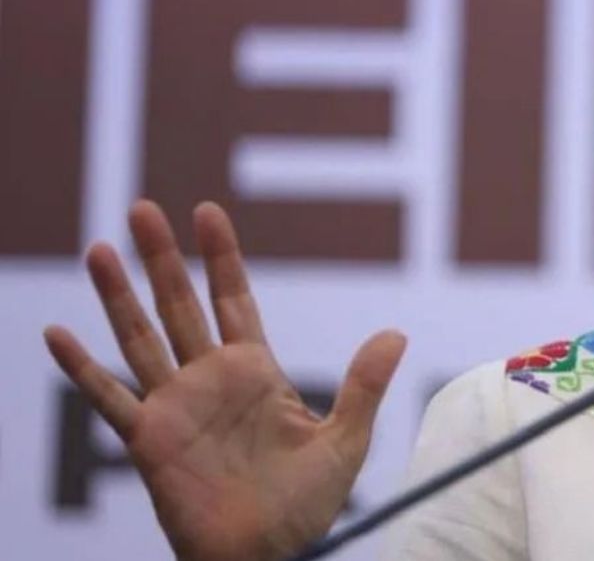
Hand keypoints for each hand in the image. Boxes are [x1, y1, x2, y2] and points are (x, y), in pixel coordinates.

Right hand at [43, 201, 406, 560]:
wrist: (266, 557)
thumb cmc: (306, 507)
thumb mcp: (345, 442)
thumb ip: (363, 386)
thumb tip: (396, 334)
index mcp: (256, 372)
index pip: (233, 299)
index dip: (220, 256)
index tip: (206, 211)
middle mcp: (210, 381)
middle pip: (180, 305)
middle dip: (163, 257)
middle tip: (143, 207)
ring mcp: (176, 407)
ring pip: (140, 338)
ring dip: (118, 296)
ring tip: (100, 249)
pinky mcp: (149, 441)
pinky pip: (110, 399)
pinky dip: (82, 369)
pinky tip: (57, 334)